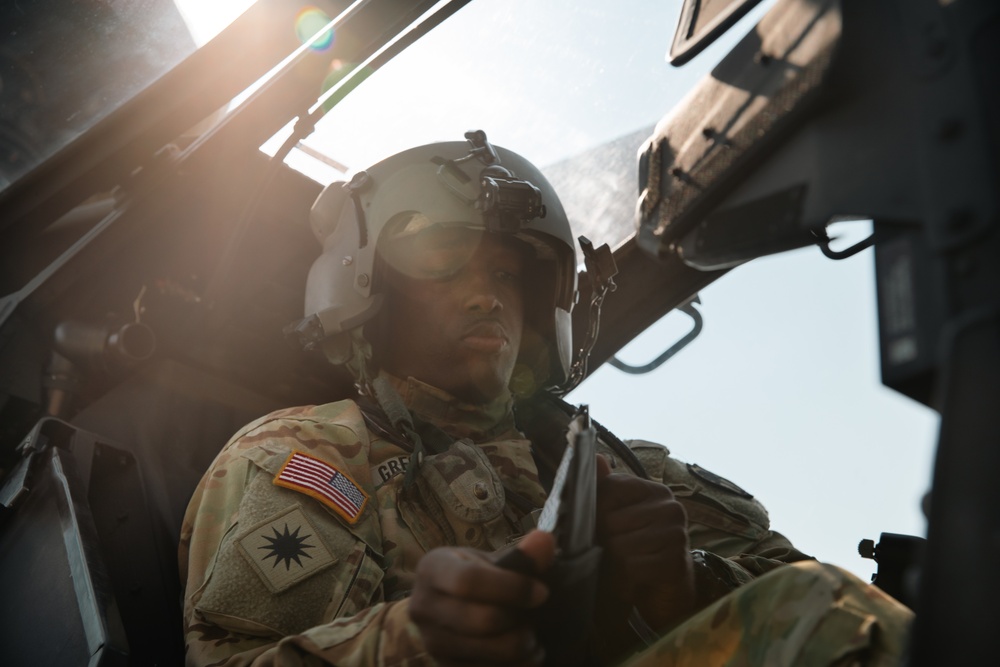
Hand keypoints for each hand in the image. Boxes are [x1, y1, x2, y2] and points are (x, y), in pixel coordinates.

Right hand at [409, 530, 554, 665]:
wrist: (446, 606)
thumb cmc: (475, 577)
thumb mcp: (491, 559)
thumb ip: (521, 554)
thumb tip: (545, 540)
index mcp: (432, 569)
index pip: (468, 581)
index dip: (511, 588)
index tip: (541, 592)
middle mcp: (423, 607)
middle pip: (480, 620)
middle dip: (519, 621)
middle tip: (538, 617)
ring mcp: (431, 642)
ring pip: (486, 653)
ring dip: (520, 648)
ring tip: (533, 638)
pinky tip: (524, 656)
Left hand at [595, 455, 695, 632]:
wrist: (663, 592)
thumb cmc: (633, 551)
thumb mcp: (614, 518)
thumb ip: (603, 489)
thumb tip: (596, 457)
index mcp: (652, 489)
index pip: (608, 489)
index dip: (596, 512)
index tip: (601, 527)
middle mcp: (670, 505)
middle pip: (610, 520)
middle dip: (603, 542)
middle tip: (611, 553)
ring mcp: (677, 532)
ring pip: (619, 545)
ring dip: (613, 563)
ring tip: (622, 567)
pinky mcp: (677, 560)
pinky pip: (632, 566)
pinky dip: (624, 578)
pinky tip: (633, 579)